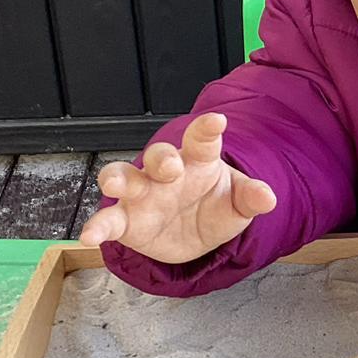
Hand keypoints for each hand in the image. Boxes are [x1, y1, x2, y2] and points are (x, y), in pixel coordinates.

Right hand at [77, 112, 276, 263]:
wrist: (198, 236)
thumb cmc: (217, 207)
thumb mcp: (240, 204)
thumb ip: (251, 198)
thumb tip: (268, 197)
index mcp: (198, 161)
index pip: (202, 140)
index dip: (207, 129)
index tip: (216, 121)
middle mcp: (165, 173)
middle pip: (158, 156)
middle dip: (161, 158)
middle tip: (170, 168)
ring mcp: (142, 194)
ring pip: (122, 176)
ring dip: (117, 178)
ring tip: (116, 186)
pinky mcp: (127, 221)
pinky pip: (109, 220)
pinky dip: (97, 226)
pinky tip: (89, 236)